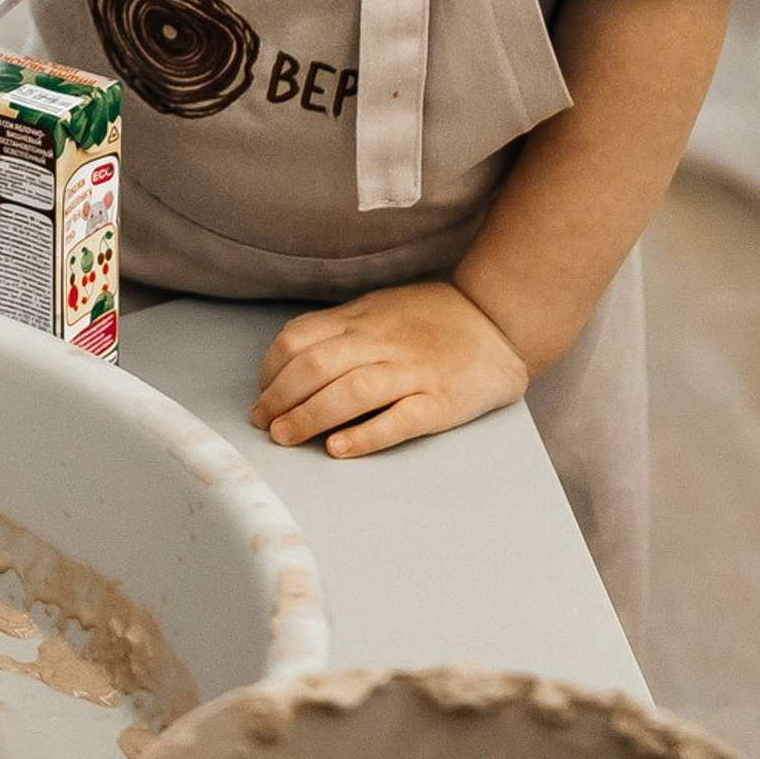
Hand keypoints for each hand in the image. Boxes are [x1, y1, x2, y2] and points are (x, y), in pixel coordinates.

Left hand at [249, 281, 530, 458]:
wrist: (497, 320)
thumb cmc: (431, 317)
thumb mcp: (377, 310)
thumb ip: (340, 330)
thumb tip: (294, 358)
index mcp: (359, 319)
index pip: (298, 338)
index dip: (272, 368)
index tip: (262, 392)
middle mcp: (379, 343)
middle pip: (316, 366)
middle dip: (280, 396)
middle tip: (262, 423)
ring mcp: (411, 372)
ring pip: (350, 391)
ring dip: (310, 416)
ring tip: (286, 438)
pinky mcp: (441, 402)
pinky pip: (398, 420)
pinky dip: (365, 435)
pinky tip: (339, 449)